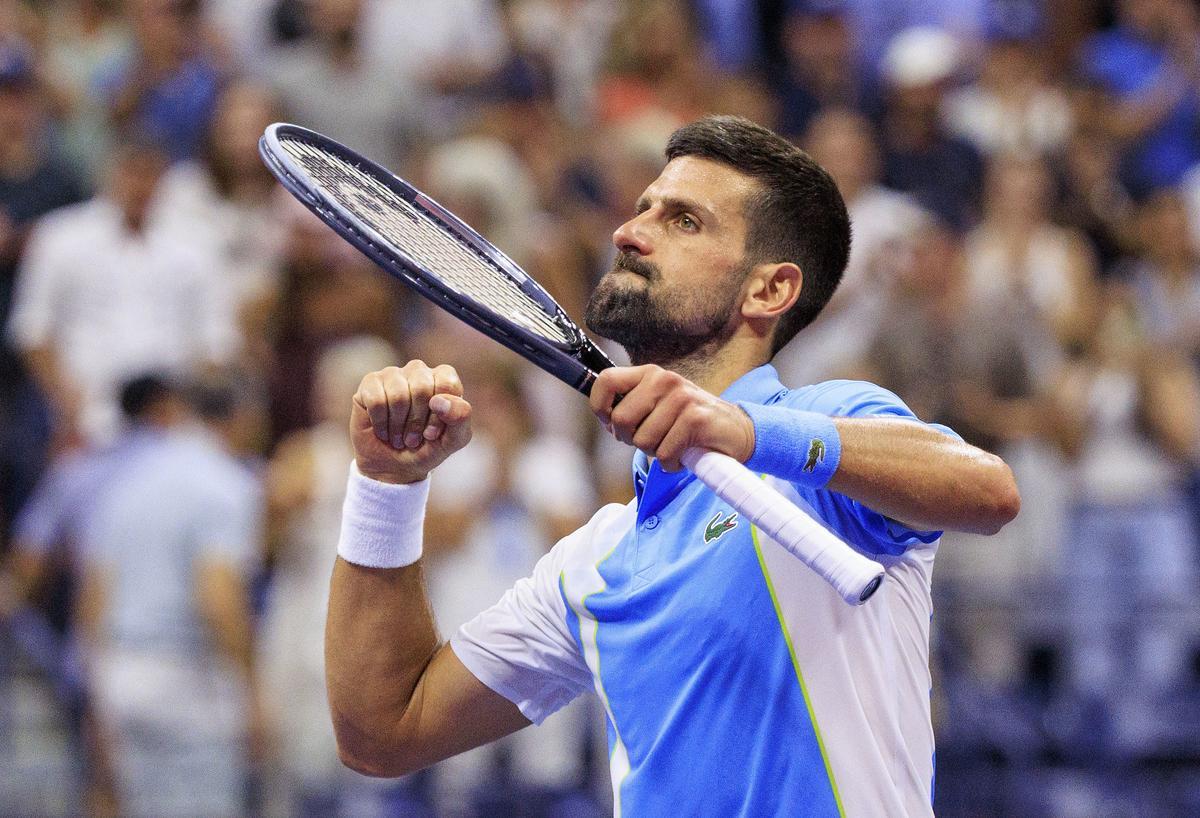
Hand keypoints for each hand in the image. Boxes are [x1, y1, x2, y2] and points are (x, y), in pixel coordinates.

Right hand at [351, 361, 471, 483]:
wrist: (393, 466)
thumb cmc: (426, 449)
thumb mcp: (452, 440)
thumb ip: (460, 418)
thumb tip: (439, 401)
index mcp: (443, 380)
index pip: (446, 383)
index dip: (439, 414)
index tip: (432, 433)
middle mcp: (418, 372)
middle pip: (422, 387)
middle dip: (416, 421)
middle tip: (412, 439)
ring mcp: (393, 375)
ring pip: (398, 394)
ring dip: (397, 425)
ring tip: (398, 437)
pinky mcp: (370, 383)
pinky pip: (376, 399)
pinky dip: (380, 423)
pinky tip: (382, 430)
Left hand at [589, 365, 754, 471]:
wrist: (737, 430)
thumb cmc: (689, 423)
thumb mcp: (658, 406)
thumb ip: (632, 407)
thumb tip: (605, 418)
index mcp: (650, 374)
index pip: (606, 380)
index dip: (600, 407)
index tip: (611, 424)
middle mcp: (664, 380)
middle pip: (620, 419)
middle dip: (631, 439)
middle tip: (652, 439)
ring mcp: (681, 398)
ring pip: (642, 440)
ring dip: (655, 452)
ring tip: (673, 444)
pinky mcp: (695, 419)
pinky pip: (664, 453)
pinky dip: (671, 463)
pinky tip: (684, 454)